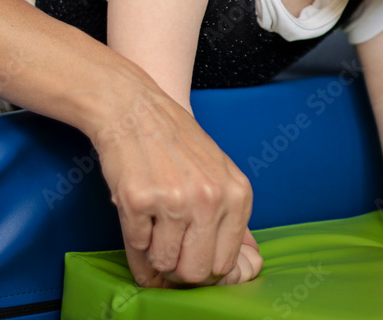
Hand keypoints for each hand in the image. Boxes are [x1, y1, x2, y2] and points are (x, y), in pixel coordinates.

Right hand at [91, 87, 253, 287]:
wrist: (136, 109)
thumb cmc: (178, 144)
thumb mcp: (220, 175)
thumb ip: (232, 221)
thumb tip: (248, 267)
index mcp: (238, 195)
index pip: (224, 263)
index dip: (203, 268)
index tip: (189, 258)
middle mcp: (210, 200)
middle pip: (196, 273)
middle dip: (178, 270)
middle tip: (167, 247)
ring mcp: (175, 201)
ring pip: (163, 263)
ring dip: (154, 251)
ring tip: (153, 220)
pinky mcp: (138, 201)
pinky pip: (136, 246)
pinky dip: (135, 236)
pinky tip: (139, 208)